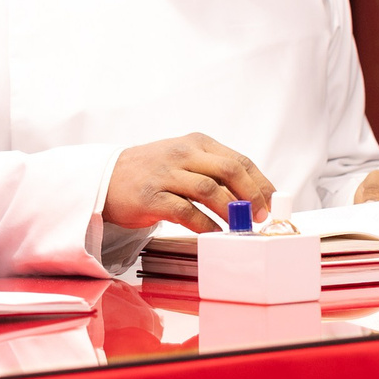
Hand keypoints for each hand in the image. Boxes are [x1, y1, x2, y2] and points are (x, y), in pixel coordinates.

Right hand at [104, 133, 275, 232]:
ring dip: (231, 211)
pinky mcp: (152, 197)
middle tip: (260, 217)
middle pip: (229, 171)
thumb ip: (213, 173)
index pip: (239, 160)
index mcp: (196, 143)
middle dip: (251, 195)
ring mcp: (166, 174)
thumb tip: (252, 197)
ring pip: (210, 190)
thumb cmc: (152, 174)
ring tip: (241, 227)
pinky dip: (205, 225)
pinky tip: (215, 235)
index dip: (260, 183)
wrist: (106, 179)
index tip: (272, 203)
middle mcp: (183, 153)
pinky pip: (186, 212)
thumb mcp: (184, 162)